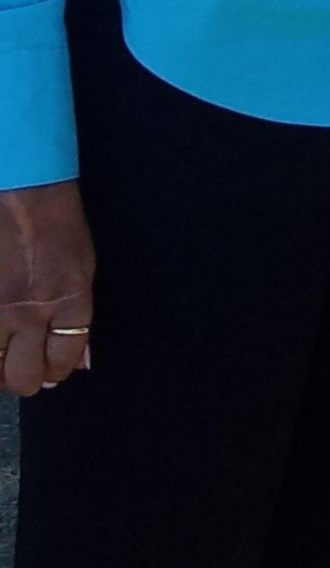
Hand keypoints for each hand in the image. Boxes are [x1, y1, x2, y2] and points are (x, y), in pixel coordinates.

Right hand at [0, 182, 95, 394]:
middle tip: (23, 364)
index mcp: (69, 301)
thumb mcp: (83, 267)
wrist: (22, 190)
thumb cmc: (57, 223)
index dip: (58, 370)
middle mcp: (31, 312)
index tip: (51, 368)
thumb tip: (78, 363)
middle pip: (25, 377)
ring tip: (3, 354)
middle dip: (27, 377)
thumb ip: (78, 318)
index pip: (63, 360)